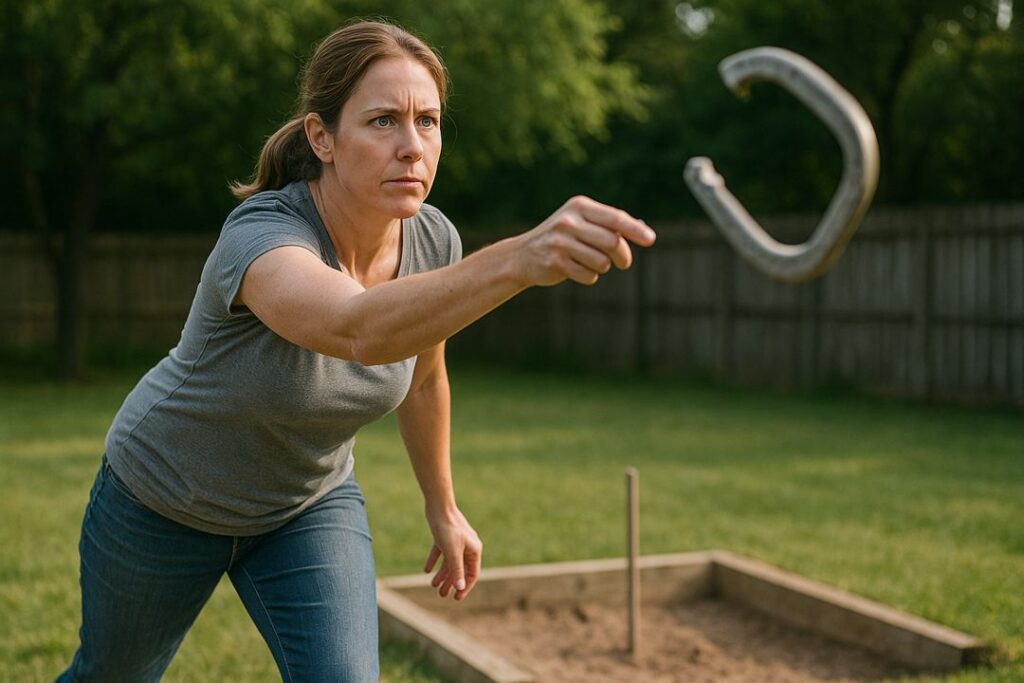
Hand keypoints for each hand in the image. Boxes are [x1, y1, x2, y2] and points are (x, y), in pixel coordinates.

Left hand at [423, 506, 481, 600]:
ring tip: (433, 585)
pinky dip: (434, 561)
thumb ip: (457, 570)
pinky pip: (440, 552)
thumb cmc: (448, 528)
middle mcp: (467, 546)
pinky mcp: (444, 536)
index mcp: (474, 550)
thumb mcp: (452, 552)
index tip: (456, 598)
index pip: (472, 574)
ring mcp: (456, 541)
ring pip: (450, 562)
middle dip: (451, 583)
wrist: (438, 506)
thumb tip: (461, 587)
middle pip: (460, 569)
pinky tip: (427, 570)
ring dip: (442, 574)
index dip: (465, 587)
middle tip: (442, 595)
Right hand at [515, 195, 656, 286]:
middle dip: (623, 256)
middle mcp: (569, 221)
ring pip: (602, 262)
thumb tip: (641, 228)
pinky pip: (589, 275)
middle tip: (624, 263)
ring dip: (602, 267)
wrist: (523, 255)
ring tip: (589, 262)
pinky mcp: (555, 262)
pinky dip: (588, 276)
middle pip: (612, 242)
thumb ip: (609, 224)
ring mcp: (561, 242)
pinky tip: (575, 270)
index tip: (650, 240)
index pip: (615, 218)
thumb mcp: (582, 222)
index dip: (634, 230)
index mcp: (579, 206)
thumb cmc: (562, 237)